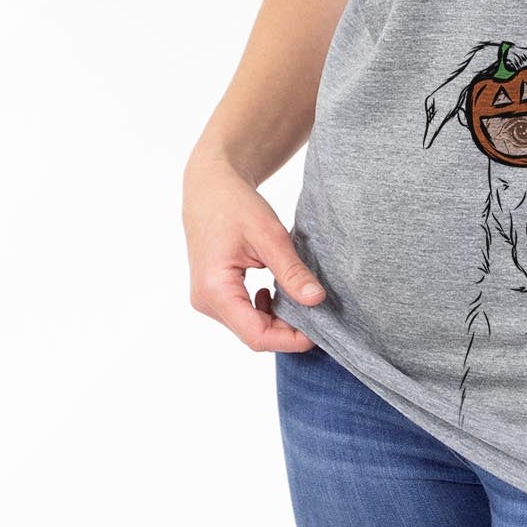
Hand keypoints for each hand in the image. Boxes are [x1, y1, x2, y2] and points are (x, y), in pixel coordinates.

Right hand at [182, 155, 326, 353]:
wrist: (209, 188)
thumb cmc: (236, 204)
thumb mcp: (270, 235)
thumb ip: (291, 271)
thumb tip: (317, 300)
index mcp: (216, 290)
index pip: (257, 335)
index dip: (291, 339)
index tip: (320, 329)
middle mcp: (206, 301)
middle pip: (253, 334)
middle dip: (287, 329)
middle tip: (316, 310)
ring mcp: (206, 300)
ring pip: (248, 327)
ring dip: (277, 319)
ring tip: (297, 295)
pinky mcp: (212, 294)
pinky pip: (241, 315)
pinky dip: (264, 310)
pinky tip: (276, 291)